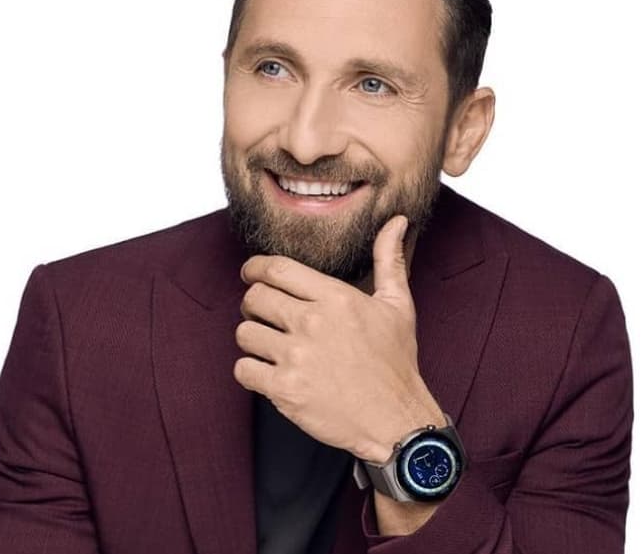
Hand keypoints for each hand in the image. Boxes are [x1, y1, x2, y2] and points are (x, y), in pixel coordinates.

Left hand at [234, 214, 445, 463]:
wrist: (396, 421)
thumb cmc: (395, 363)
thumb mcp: (397, 306)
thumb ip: (389, 260)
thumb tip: (396, 221)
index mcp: (335, 297)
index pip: (275, 269)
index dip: (254, 268)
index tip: (250, 274)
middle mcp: (312, 323)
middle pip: (254, 298)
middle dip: (253, 304)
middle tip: (264, 315)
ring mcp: (296, 357)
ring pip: (245, 333)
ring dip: (252, 339)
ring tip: (270, 346)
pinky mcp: (285, 390)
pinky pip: (243, 369)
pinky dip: (250, 371)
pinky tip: (268, 373)